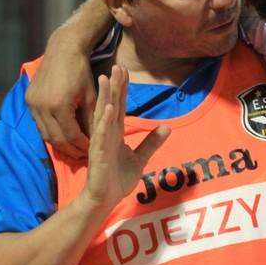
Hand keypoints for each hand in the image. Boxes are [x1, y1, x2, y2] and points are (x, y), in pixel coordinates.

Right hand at [26, 33, 97, 158]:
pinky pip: (38, 123)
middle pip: (55, 138)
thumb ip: (91, 120)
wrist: (63, 50)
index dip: (81, 145)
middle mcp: (41, 107)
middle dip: (70, 149)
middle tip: (82, 154)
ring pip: (45, 133)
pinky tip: (61, 133)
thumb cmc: (82, 72)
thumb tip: (94, 140)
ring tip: (72, 146)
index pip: (70, 136)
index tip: (91, 150)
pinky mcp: (28, 100)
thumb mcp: (91, 97)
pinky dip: (50, 131)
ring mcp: (32, 104)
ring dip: (59, 142)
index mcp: (59, 106)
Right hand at [83, 66, 169, 211]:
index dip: (122, 89)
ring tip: (105, 78)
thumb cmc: (117, 179)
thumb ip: (151, 143)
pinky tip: (108, 108)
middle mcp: (107, 134)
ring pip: (104, 115)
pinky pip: (101, 135)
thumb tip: (167, 127)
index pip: (120, 106)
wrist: (105, 199)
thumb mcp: (140, 158)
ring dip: (105, 97)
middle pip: (111, 104)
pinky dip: (104, 121)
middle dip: (113, 85)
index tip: (125, 71)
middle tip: (116, 65)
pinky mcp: (98, 154)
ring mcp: (101, 142)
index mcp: (116, 133)